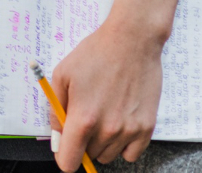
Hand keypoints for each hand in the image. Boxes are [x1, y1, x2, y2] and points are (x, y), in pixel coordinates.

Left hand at [49, 17, 164, 169]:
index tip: (66, 146)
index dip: (64, 156)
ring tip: (105, 114)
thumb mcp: (62, 75)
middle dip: (83, 142)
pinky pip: (131, 155)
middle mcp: (107, 130)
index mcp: (83, 119)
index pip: (69, 162)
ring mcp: (129, 131)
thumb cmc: (95, 53)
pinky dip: (124, 145)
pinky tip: (120, 122)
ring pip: (108, 156)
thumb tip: (56, 139)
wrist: (132, 40)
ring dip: (103, 143)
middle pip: (89, 157)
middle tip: (87, 117)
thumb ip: (55, 111)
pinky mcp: (147, 128)